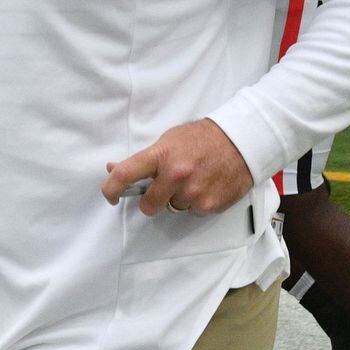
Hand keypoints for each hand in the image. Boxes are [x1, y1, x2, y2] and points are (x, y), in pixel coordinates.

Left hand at [102, 118, 252, 216]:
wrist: (239, 142)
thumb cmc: (201, 138)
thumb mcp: (169, 140)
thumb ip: (144, 158)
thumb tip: (113, 168)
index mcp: (161, 155)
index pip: (125, 174)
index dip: (110, 189)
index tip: (110, 195)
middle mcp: (175, 175)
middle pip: (148, 206)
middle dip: (151, 202)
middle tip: (162, 189)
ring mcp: (193, 193)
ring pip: (173, 209)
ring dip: (178, 199)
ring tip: (193, 179)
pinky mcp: (209, 205)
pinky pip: (193, 212)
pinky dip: (196, 203)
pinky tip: (206, 185)